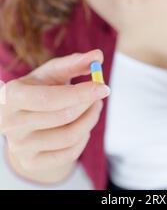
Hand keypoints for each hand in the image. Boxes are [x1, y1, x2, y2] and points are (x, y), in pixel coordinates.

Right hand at [0, 49, 109, 182]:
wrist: (20, 118)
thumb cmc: (39, 88)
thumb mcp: (51, 73)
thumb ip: (74, 62)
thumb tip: (98, 55)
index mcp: (12, 96)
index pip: (48, 99)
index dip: (79, 93)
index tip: (103, 87)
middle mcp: (11, 123)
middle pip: (62, 117)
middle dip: (88, 104)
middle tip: (101, 93)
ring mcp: (19, 146)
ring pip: (69, 137)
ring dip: (90, 119)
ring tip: (95, 106)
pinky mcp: (30, 162)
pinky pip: (68, 154)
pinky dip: (84, 138)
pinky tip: (84, 125)